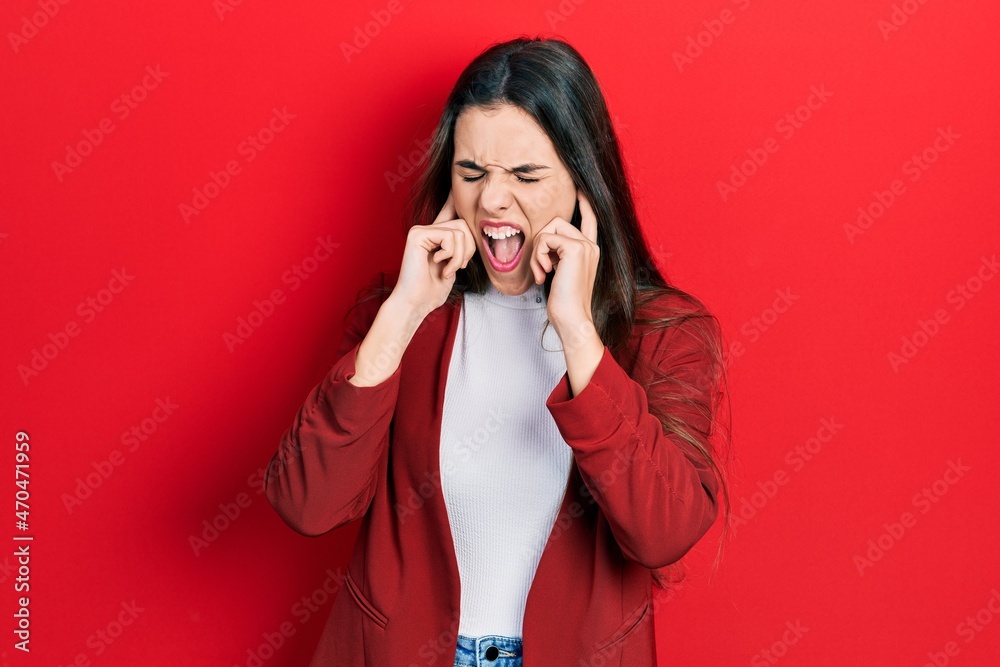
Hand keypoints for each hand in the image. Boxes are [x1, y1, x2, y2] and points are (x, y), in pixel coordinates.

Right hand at [391, 191, 476, 314]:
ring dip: (460, 256)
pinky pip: (450, 237)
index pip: (449, 209)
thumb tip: (473, 231)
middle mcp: (426, 228)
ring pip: (460, 230)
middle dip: (468, 248)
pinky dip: (451, 256)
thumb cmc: (432, 290)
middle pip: (464, 223)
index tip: (459, 182)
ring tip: (447, 269)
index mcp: (435, 235)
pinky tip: (438, 265)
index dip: (455, 196)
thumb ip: (460, 247)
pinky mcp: (418, 234)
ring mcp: (420, 230)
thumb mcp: (453, 265)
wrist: (415, 303)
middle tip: (457, 266)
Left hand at [529, 189, 599, 339]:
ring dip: (537, 251)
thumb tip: (544, 244)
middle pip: (557, 221)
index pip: (589, 219)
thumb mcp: (561, 274)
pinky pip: (545, 239)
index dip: (584, 203)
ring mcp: (584, 246)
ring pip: (550, 228)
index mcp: (590, 250)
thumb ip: (558, 256)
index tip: (579, 190)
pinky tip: (543, 274)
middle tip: (539, 269)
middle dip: (540, 243)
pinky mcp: (574, 249)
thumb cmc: (564, 303)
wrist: (573, 318)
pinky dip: (538, 256)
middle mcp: (590, 245)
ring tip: (541, 273)